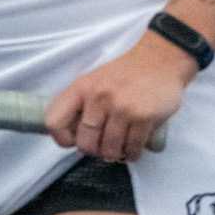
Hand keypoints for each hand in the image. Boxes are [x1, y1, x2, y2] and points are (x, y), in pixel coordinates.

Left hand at [44, 36, 191, 162]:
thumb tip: (71, 138)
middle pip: (85, 143)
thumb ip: (80, 104)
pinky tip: (132, 148)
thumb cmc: (124, 74)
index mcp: (81, 87)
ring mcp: (122, 108)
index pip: (55, 122)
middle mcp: (99, 97)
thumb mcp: (94, 81)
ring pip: (110, 150)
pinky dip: (132, 154)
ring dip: (115, 154)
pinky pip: (132, 149)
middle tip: (103, 146)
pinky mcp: (144, 117)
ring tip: (119, 148)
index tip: (74, 141)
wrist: (160, 60)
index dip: (62, 139)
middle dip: (95, 150)